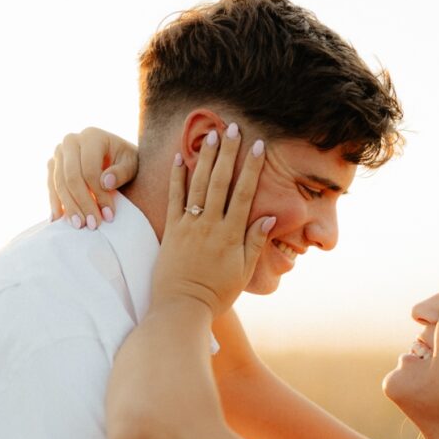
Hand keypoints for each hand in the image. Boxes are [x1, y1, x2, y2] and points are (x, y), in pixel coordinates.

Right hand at [48, 128, 137, 228]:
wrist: (115, 154)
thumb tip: (105, 183)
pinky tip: (58, 219)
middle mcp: (71, 141)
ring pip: (59, 184)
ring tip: (80, 225)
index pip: (90, 170)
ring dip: (69, 207)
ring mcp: (58, 153)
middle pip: (71, 178)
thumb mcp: (132, 163)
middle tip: (93, 225)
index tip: (108, 214)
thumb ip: (122, 172)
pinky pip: (50, 186)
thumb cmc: (126, 159)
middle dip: (82, 203)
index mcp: (92, 136)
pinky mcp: (52, 165)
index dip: (98, 194)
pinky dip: (55, 203)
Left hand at [150, 126, 275, 314]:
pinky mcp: (171, 232)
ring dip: (206, 158)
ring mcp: (188, 226)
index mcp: (231, 233)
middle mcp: (210, 225)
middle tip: (234, 129)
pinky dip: (177, 178)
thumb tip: (267, 216)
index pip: (245, 192)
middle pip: (220, 182)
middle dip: (229, 153)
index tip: (259, 145)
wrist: (181, 309)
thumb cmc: (216, 294)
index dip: (252, 167)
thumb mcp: (243, 271)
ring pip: (198, 185)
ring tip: (212, 136)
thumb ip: (255, 242)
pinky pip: (173, 199)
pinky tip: (180, 158)